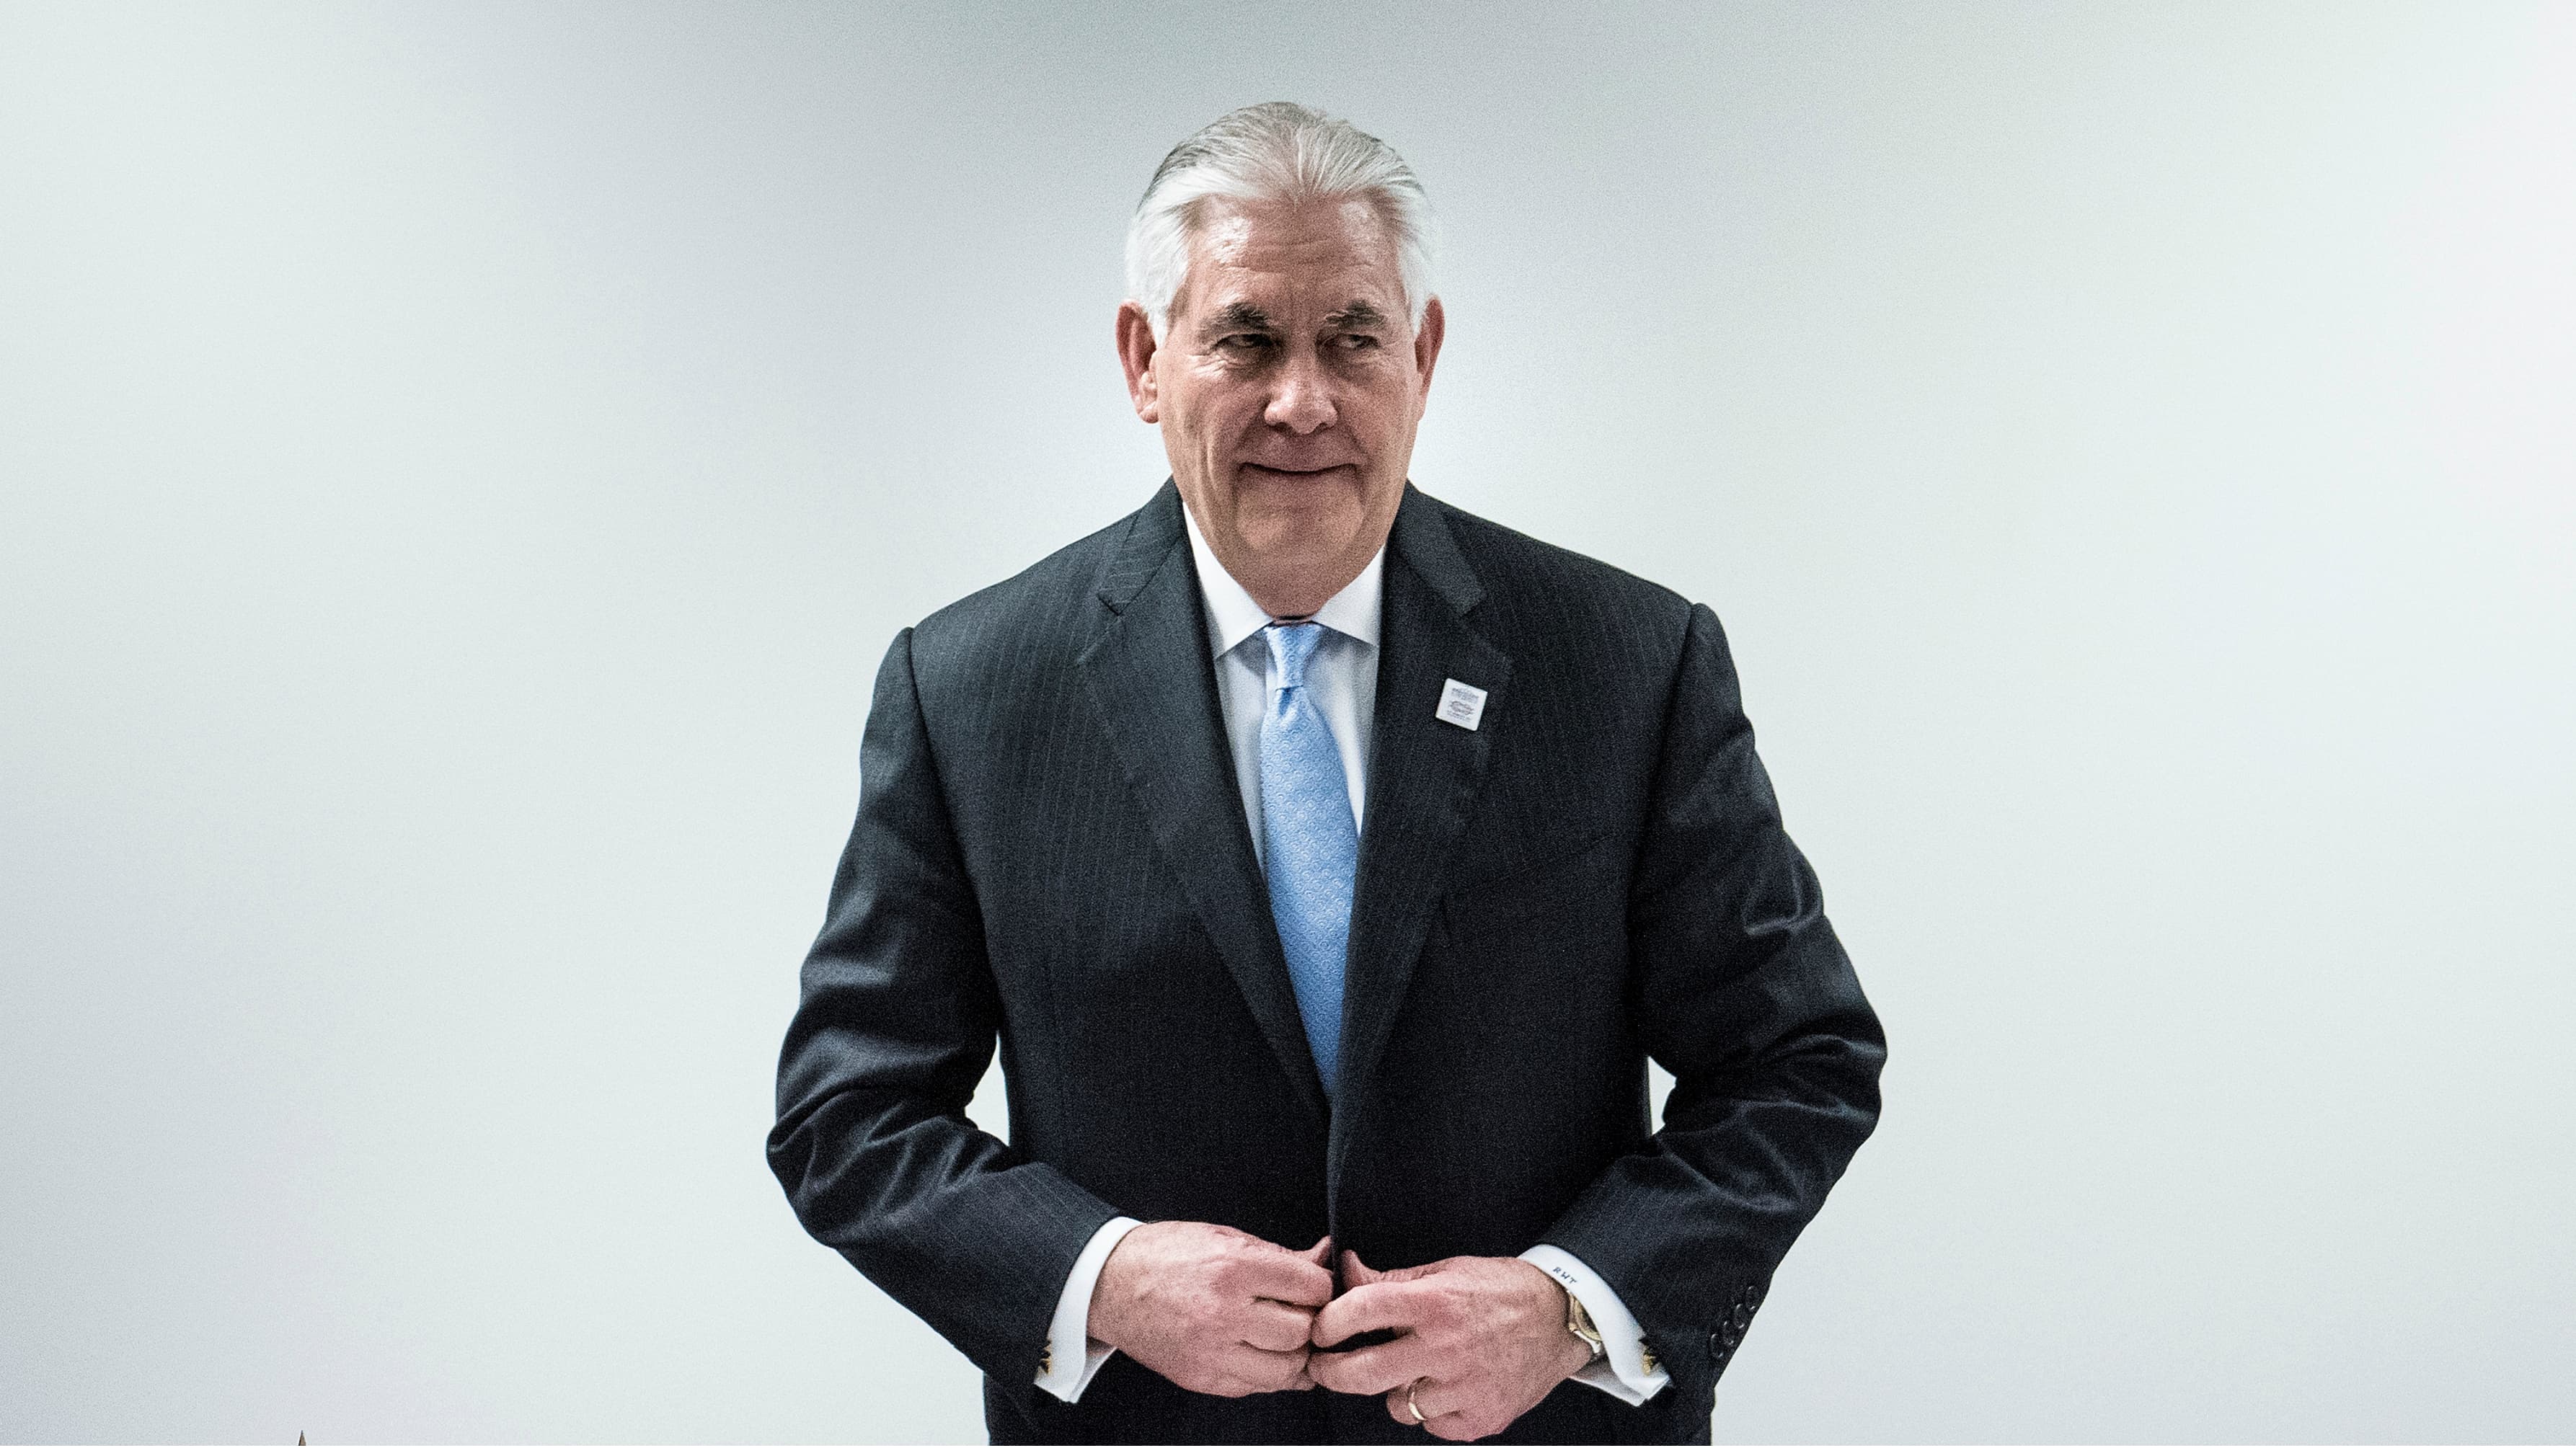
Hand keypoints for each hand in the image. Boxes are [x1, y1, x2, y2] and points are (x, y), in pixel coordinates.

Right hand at [1087, 1221, 1334, 1396]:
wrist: (1109, 1284)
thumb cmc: (1164, 1255)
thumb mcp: (1224, 1237)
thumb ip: (1279, 1254)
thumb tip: (1322, 1256)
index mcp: (1233, 1268)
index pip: (1310, 1287)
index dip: (1320, 1286)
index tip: (1314, 1286)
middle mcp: (1223, 1313)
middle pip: (1301, 1331)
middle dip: (1309, 1322)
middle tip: (1299, 1311)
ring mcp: (1211, 1351)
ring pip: (1284, 1368)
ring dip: (1293, 1354)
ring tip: (1282, 1336)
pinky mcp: (1200, 1377)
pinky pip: (1254, 1386)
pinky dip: (1266, 1373)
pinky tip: (1258, 1353)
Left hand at [1308, 1250, 1594, 1440]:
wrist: (1561, 1320)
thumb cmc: (1502, 1291)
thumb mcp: (1446, 1271)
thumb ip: (1391, 1279)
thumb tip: (1347, 1272)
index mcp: (1435, 1303)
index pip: (1362, 1310)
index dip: (1328, 1322)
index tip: (1320, 1329)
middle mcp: (1446, 1348)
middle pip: (1362, 1374)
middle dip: (1330, 1373)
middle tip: (1323, 1367)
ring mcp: (1464, 1388)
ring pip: (1395, 1406)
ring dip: (1394, 1391)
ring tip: (1413, 1370)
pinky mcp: (1480, 1418)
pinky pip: (1431, 1425)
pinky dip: (1430, 1411)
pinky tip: (1445, 1387)